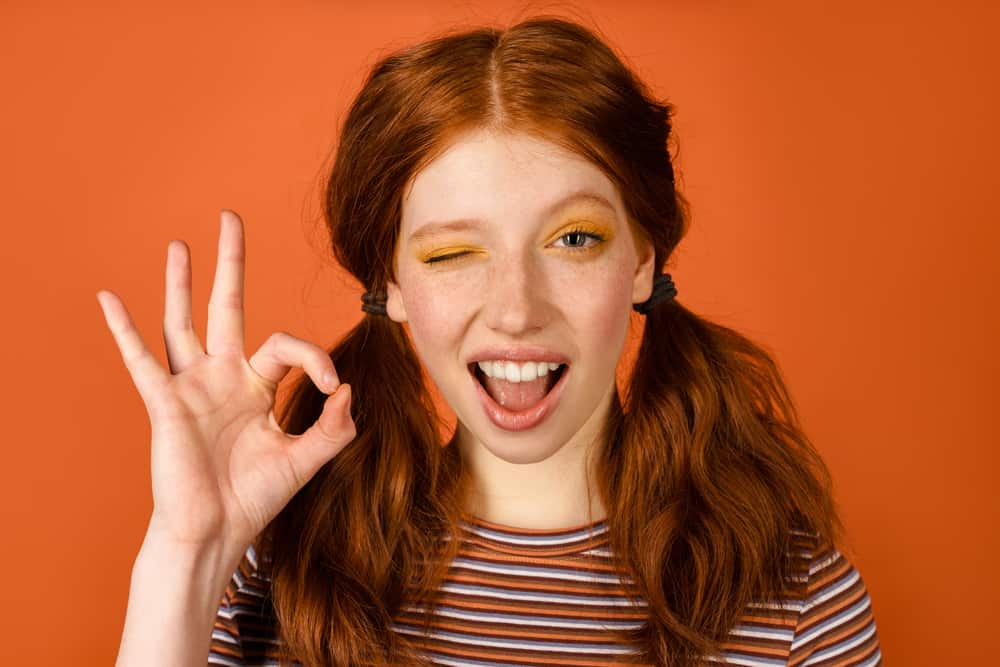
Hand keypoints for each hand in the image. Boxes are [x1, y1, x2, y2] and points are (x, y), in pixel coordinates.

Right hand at [97, 209, 355, 552]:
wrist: (217, 533)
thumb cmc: (254, 498)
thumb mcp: (304, 461)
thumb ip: (333, 430)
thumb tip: (349, 392)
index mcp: (256, 386)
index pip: (288, 346)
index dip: (316, 359)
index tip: (334, 390)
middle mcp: (222, 377)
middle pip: (227, 307)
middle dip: (230, 263)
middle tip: (230, 217)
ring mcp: (192, 387)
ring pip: (183, 323)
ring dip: (180, 283)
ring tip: (179, 244)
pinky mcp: (166, 404)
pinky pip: (142, 361)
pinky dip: (124, 330)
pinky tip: (109, 298)